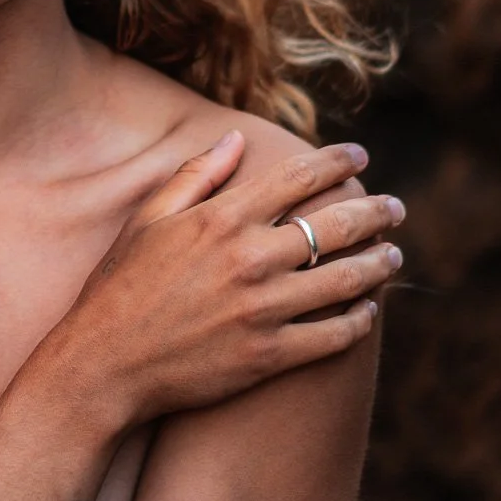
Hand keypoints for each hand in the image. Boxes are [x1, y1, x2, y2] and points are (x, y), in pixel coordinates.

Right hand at [47, 131, 403, 429]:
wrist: (104, 364)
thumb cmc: (120, 287)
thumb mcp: (148, 219)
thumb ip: (196, 175)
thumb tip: (237, 137)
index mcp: (222, 219)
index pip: (299, 176)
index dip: (338, 162)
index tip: (361, 157)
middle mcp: (250, 259)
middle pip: (337, 225)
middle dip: (375, 211)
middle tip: (395, 208)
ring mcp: (263, 311)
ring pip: (346, 280)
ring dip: (379, 264)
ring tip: (394, 256)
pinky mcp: (269, 357)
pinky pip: (333, 337)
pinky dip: (358, 321)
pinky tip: (367, 311)